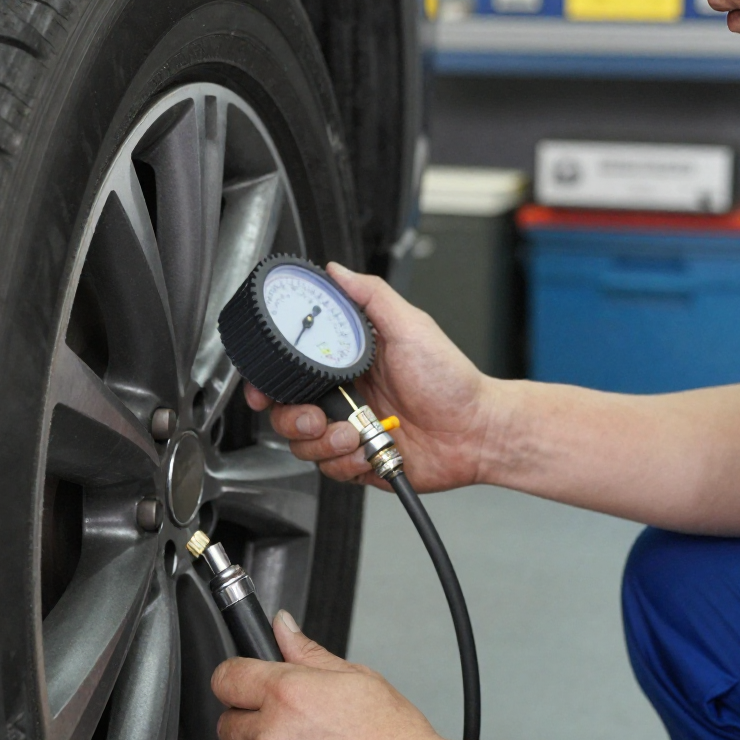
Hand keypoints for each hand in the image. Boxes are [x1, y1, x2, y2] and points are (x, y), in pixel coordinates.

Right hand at [245, 261, 495, 489]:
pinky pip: (329, 469)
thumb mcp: (410, 326)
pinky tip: (367, 449)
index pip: (291, 369)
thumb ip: (371, 296)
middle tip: (316, 416)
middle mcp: (343, 396)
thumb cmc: (451, 379)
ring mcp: (349, 430)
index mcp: (348, 363)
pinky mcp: (358, 460)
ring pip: (302, 443)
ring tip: (354, 434)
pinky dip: (344, 462)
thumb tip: (337, 270)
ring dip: (323, 442)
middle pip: (286, 410)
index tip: (264, 388)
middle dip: (292, 417)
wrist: (475, 431)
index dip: (269, 380)